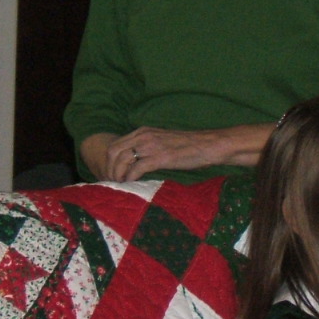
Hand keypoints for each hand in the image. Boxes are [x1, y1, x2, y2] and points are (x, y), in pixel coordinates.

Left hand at [83, 124, 273, 181]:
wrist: (209, 145)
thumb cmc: (189, 147)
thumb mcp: (163, 142)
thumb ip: (148, 147)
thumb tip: (136, 163)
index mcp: (143, 131)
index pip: (114, 145)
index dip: (109, 162)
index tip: (111, 176)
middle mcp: (144, 136)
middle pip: (113, 152)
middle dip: (109, 170)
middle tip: (112, 184)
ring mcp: (151, 146)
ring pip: (122, 160)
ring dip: (118, 176)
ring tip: (120, 187)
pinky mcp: (160, 157)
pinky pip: (136, 168)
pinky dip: (130, 179)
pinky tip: (131, 185)